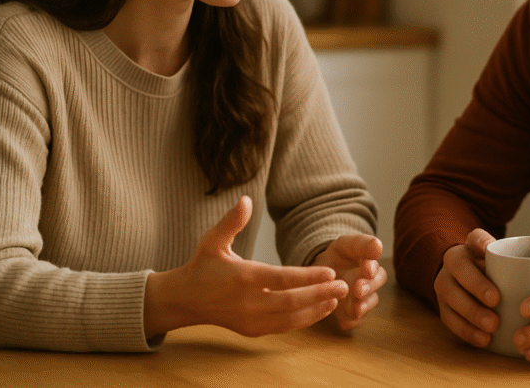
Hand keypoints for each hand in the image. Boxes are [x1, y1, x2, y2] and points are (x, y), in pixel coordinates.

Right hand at [144, 196, 348, 337]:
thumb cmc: (203, 265)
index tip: (331, 272)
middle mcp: (248, 302)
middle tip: (344, 286)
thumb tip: (246, 199)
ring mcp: (250, 319)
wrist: (185, 300)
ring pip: (290, 318)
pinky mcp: (252, 330)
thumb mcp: (213, 240)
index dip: (308, 277)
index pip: (282, 279)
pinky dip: (304, 320)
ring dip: (317, 309)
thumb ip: (231, 221)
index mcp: (242, 277)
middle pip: (291, 301)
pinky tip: (321, 309)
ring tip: (337, 297)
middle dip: (320, 294)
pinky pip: (284, 327)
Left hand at [312, 234, 386, 329]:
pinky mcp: (351, 313)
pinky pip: (356, 320)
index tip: (367, 269)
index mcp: (369, 264)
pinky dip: (352, 322)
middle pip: (376, 286)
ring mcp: (361, 298)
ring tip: (356, 309)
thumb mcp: (345, 244)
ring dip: (364, 307)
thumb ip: (361, 244)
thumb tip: (378, 247)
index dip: (372, 269)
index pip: (376, 267)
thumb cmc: (337, 256)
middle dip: (369, 288)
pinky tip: (345, 323)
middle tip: (359, 290)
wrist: (321, 272)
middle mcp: (369, 282)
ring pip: (368, 304)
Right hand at [433, 228, 500, 346]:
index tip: (490, 260)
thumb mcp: (501, 258)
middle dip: (476, 287)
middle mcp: (452, 264)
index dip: (481, 246)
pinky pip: (450, 321)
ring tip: (492, 327)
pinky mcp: (444, 309)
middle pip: (459, 271)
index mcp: (470, 245)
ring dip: (471, 314)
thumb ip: (513, 257)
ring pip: (451, 298)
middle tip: (496, 301)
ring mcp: (445, 287)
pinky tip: (483, 339)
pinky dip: (467, 331)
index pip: (474, 239)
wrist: (467, 279)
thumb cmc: (492, 270)